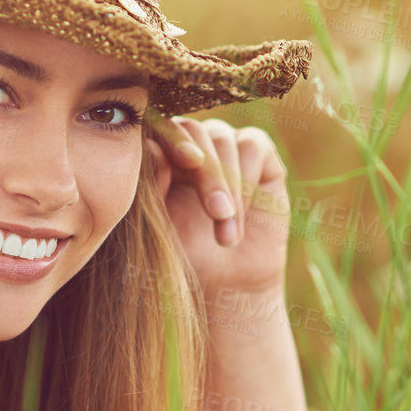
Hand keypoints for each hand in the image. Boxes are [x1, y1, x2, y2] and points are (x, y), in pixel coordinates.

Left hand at [142, 112, 291, 298]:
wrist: (228, 280)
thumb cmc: (187, 254)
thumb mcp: (163, 225)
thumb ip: (153, 185)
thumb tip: (151, 146)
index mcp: (158, 155)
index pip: (160, 130)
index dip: (174, 139)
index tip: (188, 162)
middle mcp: (190, 143)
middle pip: (195, 132)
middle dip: (209, 175)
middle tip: (217, 213)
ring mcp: (223, 145)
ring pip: (224, 139)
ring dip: (231, 186)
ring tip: (228, 233)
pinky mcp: (258, 153)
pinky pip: (253, 144)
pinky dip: (250, 177)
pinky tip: (246, 213)